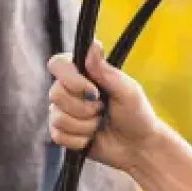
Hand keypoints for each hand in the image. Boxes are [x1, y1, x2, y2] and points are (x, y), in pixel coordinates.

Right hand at [46, 45, 161, 173]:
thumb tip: (93, 44)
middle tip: (103, 110)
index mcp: (85, 73)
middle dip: (83, 108)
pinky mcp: (62, 132)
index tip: (94, 91)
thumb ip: (105, 70)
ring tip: (99, 123)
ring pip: (57, 117)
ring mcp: (64, 111)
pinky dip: (79, 139)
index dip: (71, 79)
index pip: (58, 64)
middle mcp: (70, 89)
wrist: (136, 146)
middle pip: (55, 93)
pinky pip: (58, 135)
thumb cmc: (136, 114)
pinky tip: (92, 137)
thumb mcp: (126, 90)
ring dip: (84, 125)